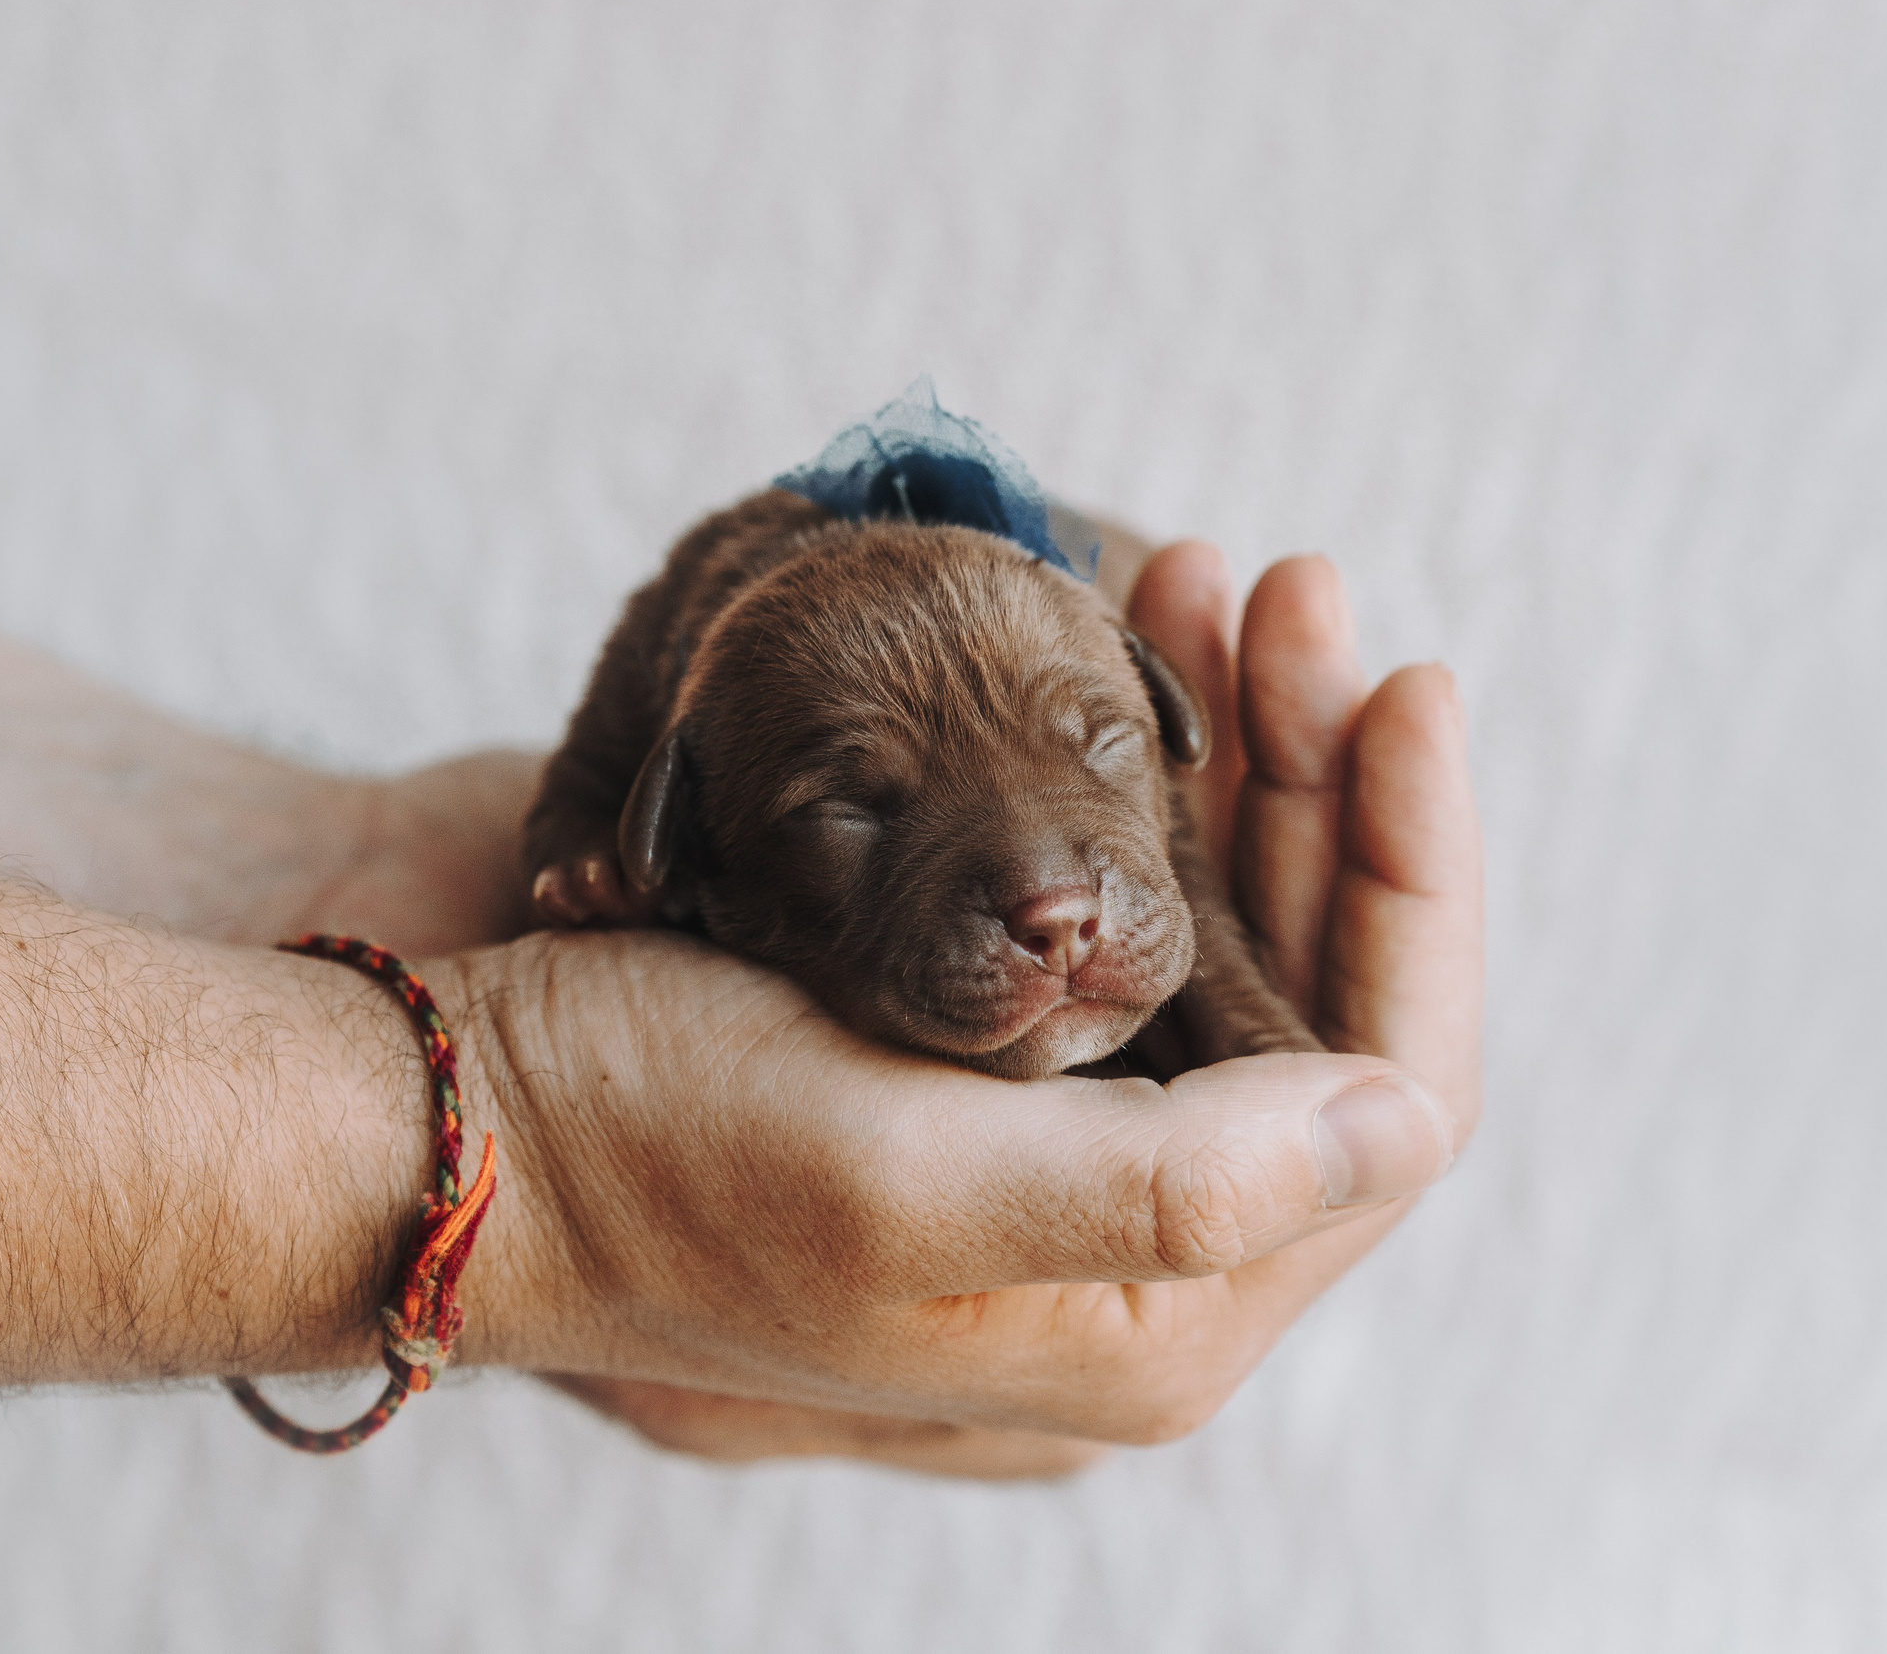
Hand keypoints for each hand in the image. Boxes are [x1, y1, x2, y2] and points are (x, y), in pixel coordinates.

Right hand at [458, 544, 1481, 1473]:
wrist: (469, 1120)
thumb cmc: (657, 1149)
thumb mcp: (905, 1181)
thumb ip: (1174, 1186)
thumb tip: (1400, 1122)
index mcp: (1155, 1308)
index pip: (1390, 1092)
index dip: (1417, 881)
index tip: (1405, 687)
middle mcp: (1136, 1239)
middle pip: (1320, 987)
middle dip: (1323, 774)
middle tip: (1291, 587)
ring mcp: (1071, 1144)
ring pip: (1231, 933)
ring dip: (1245, 753)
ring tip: (1214, 579)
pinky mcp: (995, 1066)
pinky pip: (1133, 918)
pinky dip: (1152, 785)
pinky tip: (1143, 663)